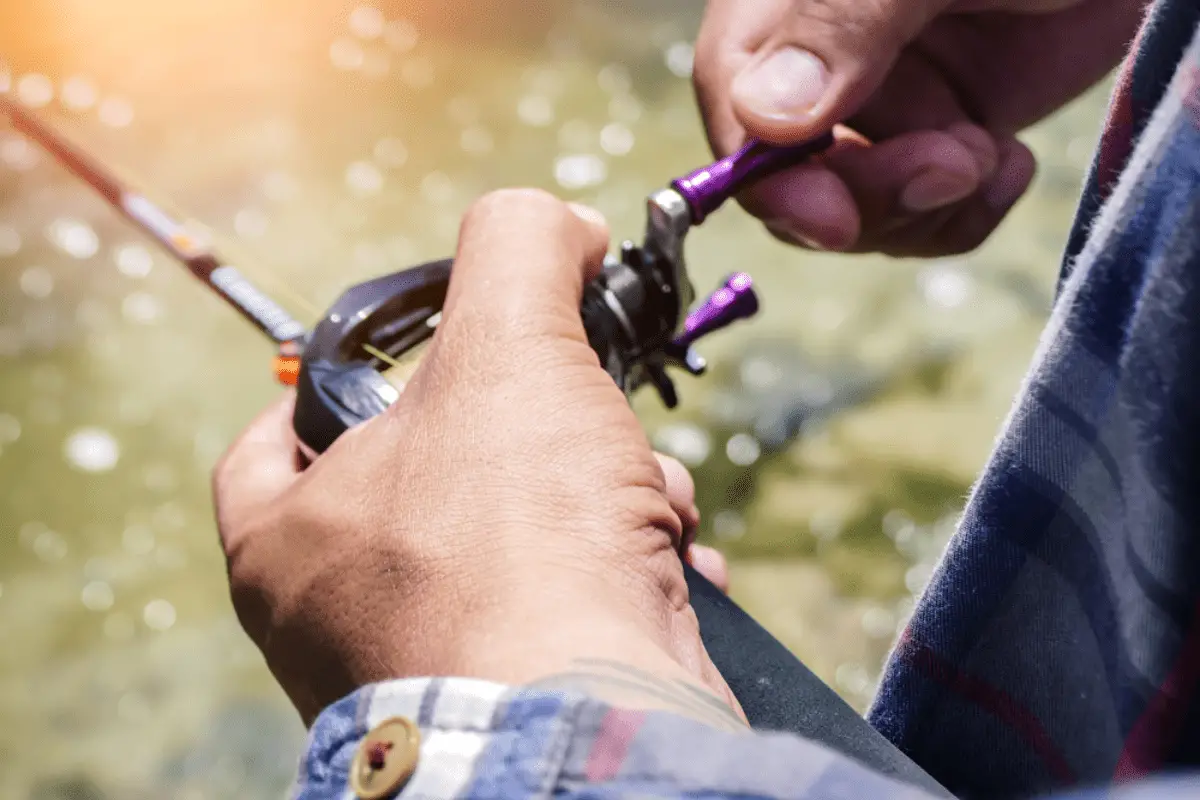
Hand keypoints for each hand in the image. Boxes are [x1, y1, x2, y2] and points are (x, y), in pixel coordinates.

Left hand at [212, 189, 742, 729]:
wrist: (598, 718)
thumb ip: (515, 247)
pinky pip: (574, 600)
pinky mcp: (528, 690)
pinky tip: (669, 559)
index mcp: (292, 541)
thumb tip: (560, 226)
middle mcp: (351, 613)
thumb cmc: (515, 545)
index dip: (339, 379)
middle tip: (582, 417)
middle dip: (533, 432)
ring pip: (524, 533)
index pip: (270, 440)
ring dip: (604, 495)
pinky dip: (628, 568)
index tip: (409, 354)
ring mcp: (442, 659)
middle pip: (435, 473)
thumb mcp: (506, 346)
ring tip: (645, 500)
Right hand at [692, 0, 1143, 255]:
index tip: (831, 221)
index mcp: (790, 3)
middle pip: (792, 175)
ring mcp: (885, 100)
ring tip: (990, 155)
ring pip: (857, 209)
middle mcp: (822, 57)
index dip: (769, 176)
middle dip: (871, 196)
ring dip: (925, 208)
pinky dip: (964, 213)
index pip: (736, 101)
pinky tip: (1011, 164)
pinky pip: (923, 214)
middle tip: (956, 165)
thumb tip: (761, 118)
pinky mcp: (944, 133)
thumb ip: (842, 22)